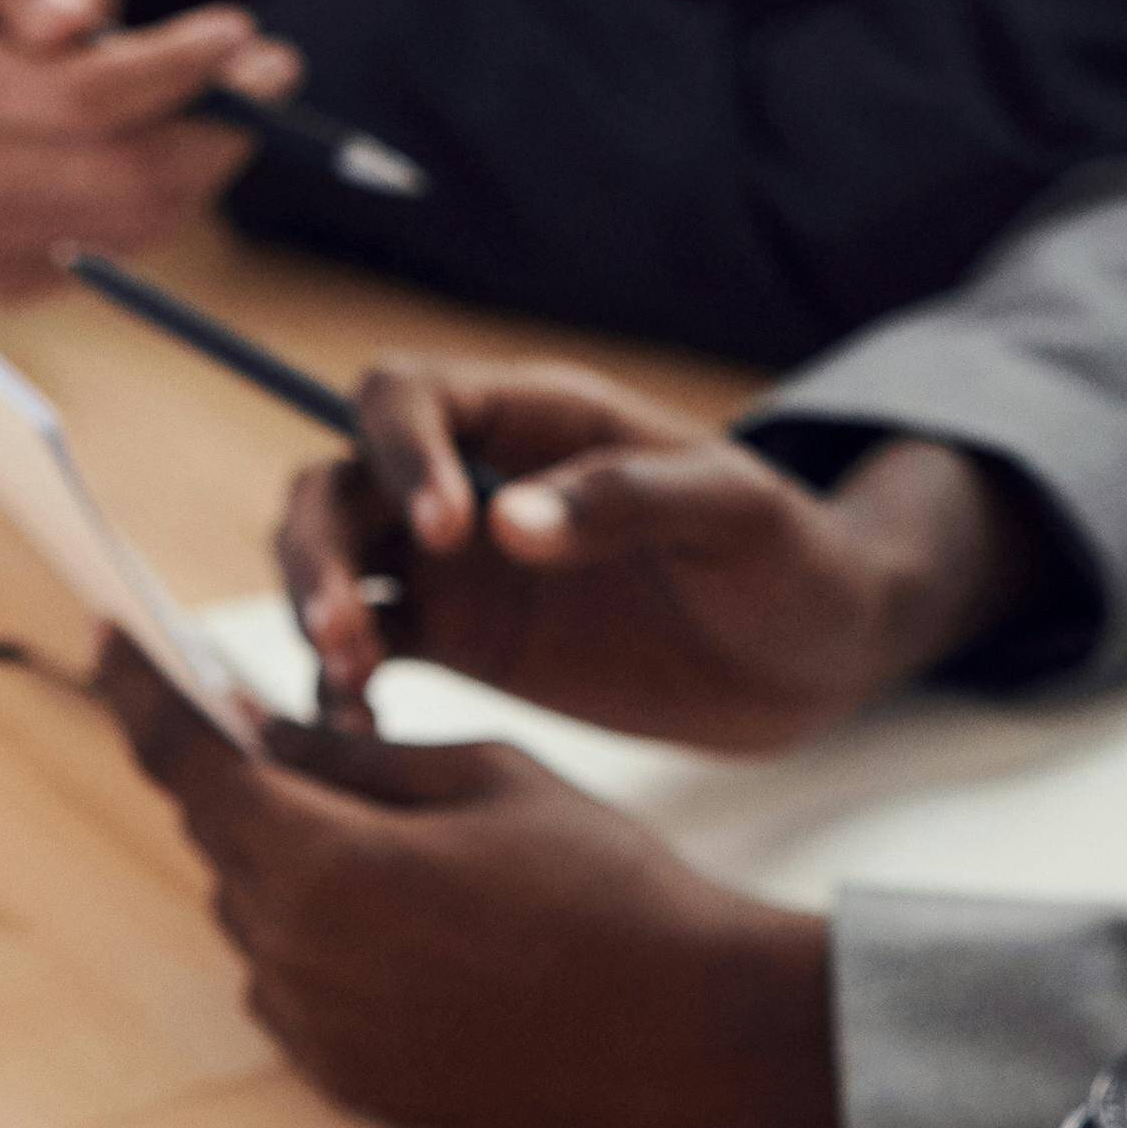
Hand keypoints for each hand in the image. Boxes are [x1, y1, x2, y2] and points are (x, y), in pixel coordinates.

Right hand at [0, 0, 291, 296]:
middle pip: (122, 174)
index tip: (239, 31)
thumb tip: (63, 21)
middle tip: (275, 72)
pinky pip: (125, 254)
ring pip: (136, 221)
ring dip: (207, 164)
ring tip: (238, 106)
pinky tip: (178, 154)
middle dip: (215, 126)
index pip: (86, 97)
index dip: (174, 68)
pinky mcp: (7, 275)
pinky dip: (172, 206)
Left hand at [102, 640, 838, 1127]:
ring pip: (254, 914)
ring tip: (403, 849)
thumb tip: (251, 723)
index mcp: (324, 864)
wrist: (687, 1024)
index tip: (107, 636)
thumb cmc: (602, 880)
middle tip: (296, 735)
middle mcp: (297, 958)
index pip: (190, 763)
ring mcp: (318, 1032)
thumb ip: (347, 751)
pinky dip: (318, 943)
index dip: (140, 692)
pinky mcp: (347, 1081)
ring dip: (290, 866)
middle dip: (250, 781)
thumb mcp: (478, 773)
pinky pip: (289, 988)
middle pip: (221, 840)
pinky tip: (415, 928)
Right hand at [282, 369, 1030, 756]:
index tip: (448, 536)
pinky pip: (366, 651)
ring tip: (349, 682)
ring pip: (334, 563)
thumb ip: (626, 501)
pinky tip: (361, 730)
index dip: (400, 453)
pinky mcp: (459, 642)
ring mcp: (456, 567)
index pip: (410, 397)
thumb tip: (504, 525)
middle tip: (345, 630)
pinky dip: (341, 683)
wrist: (810, 656)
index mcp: (536, 419)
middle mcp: (474, 482)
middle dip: (318, 549)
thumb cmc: (791, 557)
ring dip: (315, 613)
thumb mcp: (737, 515)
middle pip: (338, 483)